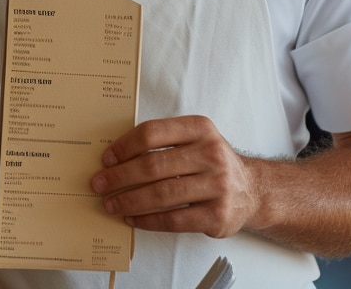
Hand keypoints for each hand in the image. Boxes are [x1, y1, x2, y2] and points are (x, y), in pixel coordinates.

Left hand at [89, 115, 257, 238]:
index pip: (153, 133)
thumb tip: (116, 157)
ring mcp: (217, 186)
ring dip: (129, 201)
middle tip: (99, 184)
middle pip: (153, 165)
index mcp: (201, 129)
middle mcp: (211, 154)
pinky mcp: (217, 216)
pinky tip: (133, 219)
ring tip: (111, 204)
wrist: (251, 191)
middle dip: (120, 177)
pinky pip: (173, 220)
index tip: (106, 159)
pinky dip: (148, 220)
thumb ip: (164, 142)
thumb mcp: (195, 140)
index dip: (124, 146)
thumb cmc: (211, 163)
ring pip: (161, 195)